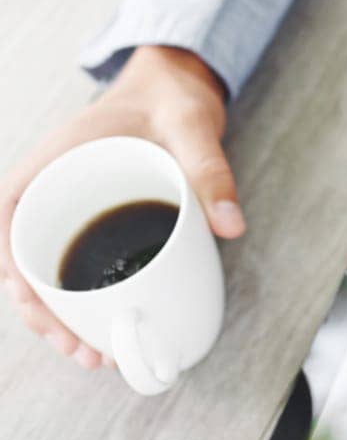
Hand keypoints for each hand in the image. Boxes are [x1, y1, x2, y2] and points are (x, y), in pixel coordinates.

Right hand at [0, 46, 244, 371]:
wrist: (177, 84)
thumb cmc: (170, 97)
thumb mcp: (191, 125)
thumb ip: (210, 168)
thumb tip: (232, 225)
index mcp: (51, 161)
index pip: (5, 216)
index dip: (11, 264)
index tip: (33, 301)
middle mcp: (48, 189)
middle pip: (21, 260)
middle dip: (40, 313)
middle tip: (82, 350)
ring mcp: (66, 208)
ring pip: (43, 272)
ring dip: (57, 318)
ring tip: (94, 356)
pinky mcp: (89, 221)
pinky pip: (70, 266)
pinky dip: (78, 302)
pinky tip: (103, 330)